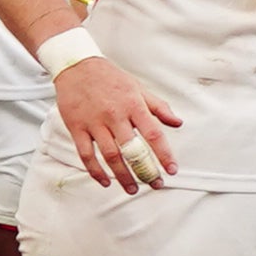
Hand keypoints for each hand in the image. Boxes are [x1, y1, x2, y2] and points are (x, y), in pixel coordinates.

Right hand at [52, 52, 182, 192]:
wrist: (77, 66)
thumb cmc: (110, 78)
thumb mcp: (139, 88)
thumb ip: (159, 107)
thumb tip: (178, 123)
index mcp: (133, 105)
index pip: (153, 134)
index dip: (164, 154)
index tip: (171, 170)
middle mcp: (115, 115)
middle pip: (132, 150)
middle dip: (145, 171)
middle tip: (154, 184)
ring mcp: (94, 123)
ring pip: (110, 156)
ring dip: (122, 176)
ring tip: (133, 189)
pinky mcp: (77, 128)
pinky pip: (86, 155)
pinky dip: (95, 171)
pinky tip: (105, 181)